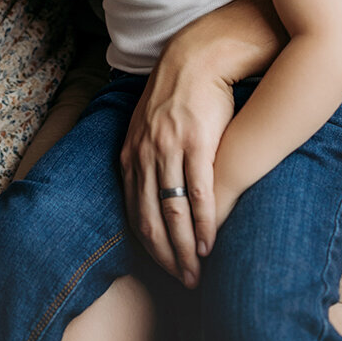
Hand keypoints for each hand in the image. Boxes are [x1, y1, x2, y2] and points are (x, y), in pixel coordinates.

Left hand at [120, 33, 235, 287]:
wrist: (198, 58)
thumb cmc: (179, 94)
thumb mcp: (151, 125)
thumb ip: (148, 157)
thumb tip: (152, 189)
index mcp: (131, 153)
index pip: (133, 211)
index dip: (148, 245)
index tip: (162, 268)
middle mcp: (145, 154)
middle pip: (150, 219)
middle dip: (165, 256)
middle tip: (181, 281)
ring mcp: (169, 150)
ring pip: (173, 213)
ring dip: (184, 249)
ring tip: (196, 273)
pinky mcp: (197, 145)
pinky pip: (198, 195)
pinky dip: (203, 224)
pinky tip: (210, 244)